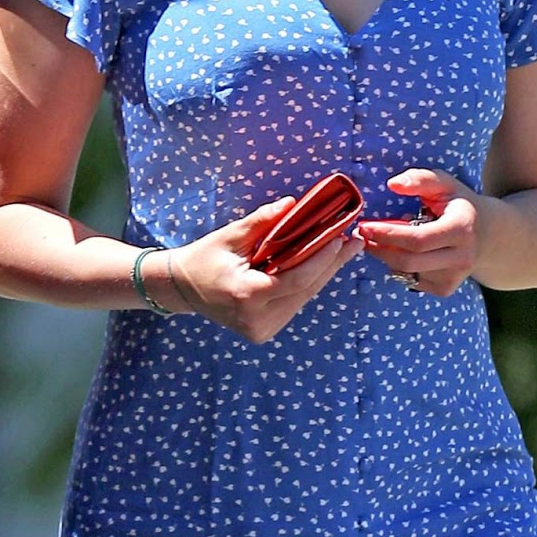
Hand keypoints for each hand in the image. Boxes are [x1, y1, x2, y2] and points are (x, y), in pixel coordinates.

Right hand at [171, 196, 363, 343]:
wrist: (182, 288)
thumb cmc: (204, 257)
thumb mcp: (230, 235)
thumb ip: (262, 221)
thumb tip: (293, 204)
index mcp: (247, 295)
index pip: (296, 278)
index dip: (322, 259)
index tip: (341, 239)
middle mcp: (256, 319)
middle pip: (305, 291)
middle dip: (331, 265)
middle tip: (354, 242)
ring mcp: (261, 330)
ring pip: (303, 299)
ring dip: (324, 274)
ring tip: (345, 251)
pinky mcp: (264, 331)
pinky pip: (293, 304)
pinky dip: (308, 284)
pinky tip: (324, 266)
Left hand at [357, 168, 479, 297]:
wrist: (488, 234)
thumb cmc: (459, 204)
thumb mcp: (445, 184)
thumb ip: (420, 179)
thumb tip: (393, 185)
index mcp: (462, 229)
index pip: (417, 239)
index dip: (387, 235)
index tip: (366, 226)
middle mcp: (462, 257)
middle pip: (409, 261)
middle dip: (379, 249)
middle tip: (363, 236)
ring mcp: (455, 277)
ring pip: (407, 272)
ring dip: (387, 257)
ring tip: (381, 240)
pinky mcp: (446, 288)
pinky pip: (411, 281)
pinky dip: (400, 267)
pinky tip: (404, 252)